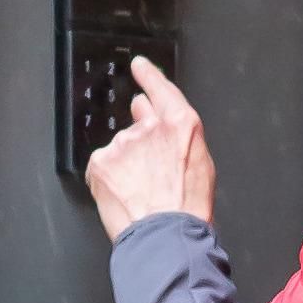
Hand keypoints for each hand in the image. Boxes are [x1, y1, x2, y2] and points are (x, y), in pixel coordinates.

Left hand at [85, 54, 215, 245]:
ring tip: (141, 194)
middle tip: (147, 160)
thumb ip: (178, 138)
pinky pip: (102, 166)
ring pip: (120, 150)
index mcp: (181, 125)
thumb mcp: (201, 166)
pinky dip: (109, 180)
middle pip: (138, 122)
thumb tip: (160, 123)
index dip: (149, 76)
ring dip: (126, 166)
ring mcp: (123, 143)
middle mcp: (150, 127)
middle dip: (140, 135)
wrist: (165, 236)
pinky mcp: (101, 161)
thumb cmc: (188, 209)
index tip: (139, 67)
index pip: (161, 89)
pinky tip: (124, 197)